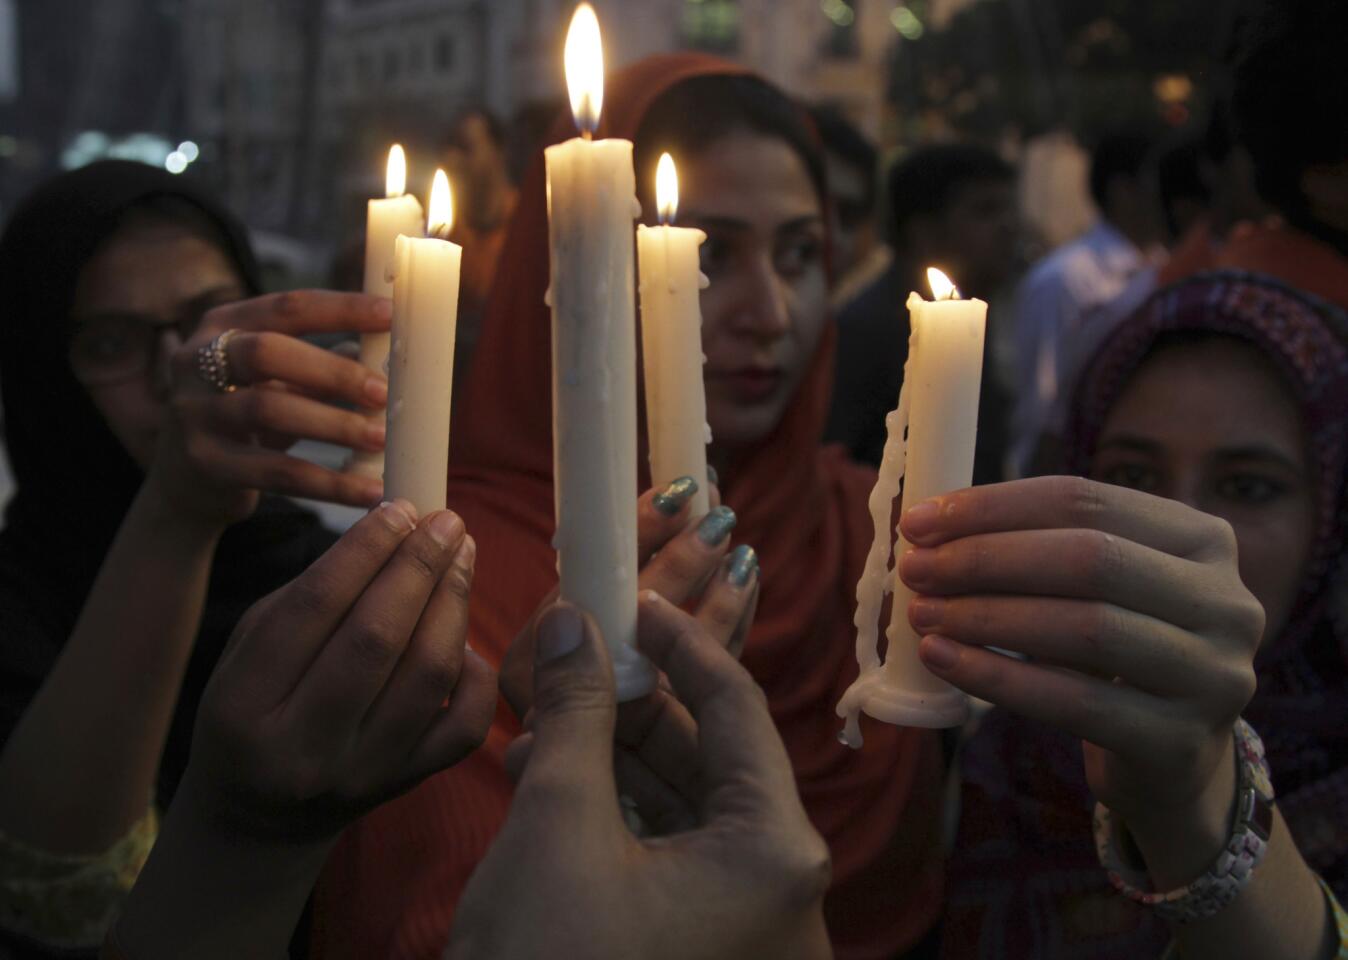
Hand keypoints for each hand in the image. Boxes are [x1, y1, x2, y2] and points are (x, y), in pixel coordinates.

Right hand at [152, 290, 393, 522]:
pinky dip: (328, 483)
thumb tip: (390, 357)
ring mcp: (193, 411)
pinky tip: (367, 490)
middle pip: (267, 351)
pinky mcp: (204, 463)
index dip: (340, 309)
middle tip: (382, 392)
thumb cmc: (247, 417)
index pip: (286, 307)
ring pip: (268, 410)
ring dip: (333, 424)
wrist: (187, 482)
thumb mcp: (279, 382)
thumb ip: (323, 366)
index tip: (389, 314)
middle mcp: (196, 360)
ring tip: (380, 439)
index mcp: (223, 325)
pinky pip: (275, 472)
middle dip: (332, 371)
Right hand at [183, 498, 496, 842]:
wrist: (259, 818)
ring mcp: (360, 773)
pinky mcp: (404, 786)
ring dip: (454, 603)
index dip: (367, 549)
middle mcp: (302, 747)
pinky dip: (476, 671)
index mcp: (244, 704)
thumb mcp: (248, 650)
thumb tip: (394, 528)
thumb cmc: (254, 708)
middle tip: (447, 521)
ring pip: (428, 674)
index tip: (401, 508)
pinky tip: (462, 634)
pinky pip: (464, 724)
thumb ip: (312, 593)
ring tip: (462, 557)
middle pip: (378, 638)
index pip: (316, 607)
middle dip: (420, 567)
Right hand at [445, 596, 830, 959]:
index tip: (630, 601)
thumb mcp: (558, 825)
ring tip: (537, 727)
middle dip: (630, 707)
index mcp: (775, 850)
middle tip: (571, 661)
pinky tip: (546, 785)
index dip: (680, 641)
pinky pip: (671, 860)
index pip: (736, 706)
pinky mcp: (709, 950)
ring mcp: (748, 928)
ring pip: (684, 810)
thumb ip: (577, 712)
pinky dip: (614, 819)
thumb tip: (574, 619)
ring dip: (611, 762)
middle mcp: (781, 888)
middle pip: (710, 758)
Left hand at [898, 477, 1261, 837]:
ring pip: (1086, 628)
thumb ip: (1036, 548)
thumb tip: (928, 526)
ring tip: (921, 614)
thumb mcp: (1096, 589)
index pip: (1085, 499)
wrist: (1172, 761)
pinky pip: (1076, 702)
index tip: (920, 521)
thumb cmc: (1114, 654)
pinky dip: (999, 677)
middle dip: (987, 559)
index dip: (995, 506)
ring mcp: (1214, 674)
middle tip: (916, 569)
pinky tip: (943, 661)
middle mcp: (1227, 600)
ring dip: (987, 617)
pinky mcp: (1182, 741)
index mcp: (1203, 538)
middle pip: (1089, 558)